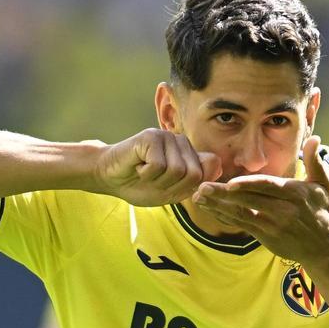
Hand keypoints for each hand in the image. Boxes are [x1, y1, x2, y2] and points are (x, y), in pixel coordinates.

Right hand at [94, 128, 221, 206]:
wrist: (110, 178)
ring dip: (157, 180)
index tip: (167, 187)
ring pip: (177, 170)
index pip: (204, 175)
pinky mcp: (151, 136)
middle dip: (171, 186)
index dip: (185, 189)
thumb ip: (195, 180)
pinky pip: (159, 166)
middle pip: (193, 174)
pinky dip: (145, 174)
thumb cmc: (140, 185)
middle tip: (153, 179)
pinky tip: (137, 166)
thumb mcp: (173, 191)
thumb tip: (218, 164)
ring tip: (144, 172)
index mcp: (189, 154)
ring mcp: (166, 137)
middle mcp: (181, 142)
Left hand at [191, 135, 328, 264]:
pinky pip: (241, 224)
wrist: (325, 248)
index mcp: (295, 194)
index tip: (230, 183)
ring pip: (241, 214)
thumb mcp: (322, 185)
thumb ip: (315, 161)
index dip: (249, 185)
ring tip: (199, 197)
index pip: (268, 187)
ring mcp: (272, 225)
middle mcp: (283, 210)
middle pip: (249, 200)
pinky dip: (224, 216)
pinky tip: (209, 208)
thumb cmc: (322, 213)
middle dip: (223, 194)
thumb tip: (315, 138)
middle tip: (202, 187)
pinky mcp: (265, 237)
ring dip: (217, 206)